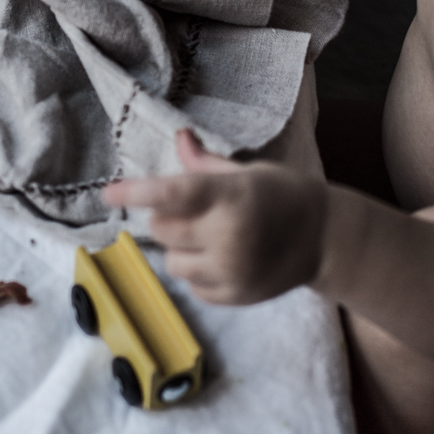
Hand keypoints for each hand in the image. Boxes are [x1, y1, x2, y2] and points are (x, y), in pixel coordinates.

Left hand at [103, 131, 326, 304]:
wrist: (324, 239)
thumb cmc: (280, 194)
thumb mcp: (246, 172)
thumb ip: (204, 163)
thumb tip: (179, 137)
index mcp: (230, 196)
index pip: (173, 193)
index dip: (136, 192)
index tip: (109, 193)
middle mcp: (229, 235)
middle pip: (162, 229)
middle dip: (167, 218)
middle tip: (193, 211)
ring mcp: (231, 271)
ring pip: (171, 260)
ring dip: (180, 247)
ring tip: (209, 236)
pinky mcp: (234, 296)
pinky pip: (191, 284)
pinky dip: (197, 271)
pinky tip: (222, 257)